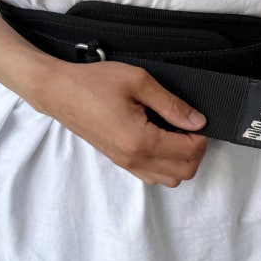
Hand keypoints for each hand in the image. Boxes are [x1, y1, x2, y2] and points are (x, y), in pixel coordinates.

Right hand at [34, 60, 207, 186]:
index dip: (202, 135)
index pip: (189, 151)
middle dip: (196, 150)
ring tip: (176, 133)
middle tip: (190, 126)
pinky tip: (161, 139)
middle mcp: (133, 159)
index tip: (198, 118)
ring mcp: (125, 164)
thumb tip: (197, 120)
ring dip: (181, 159)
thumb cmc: (92, 83)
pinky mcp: (120, 162)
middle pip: (184, 172)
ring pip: (170, 179)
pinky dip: (165, 163)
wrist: (59, 92)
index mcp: (140, 140)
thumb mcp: (138, 81)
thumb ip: (171, 104)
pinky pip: (152, 176)